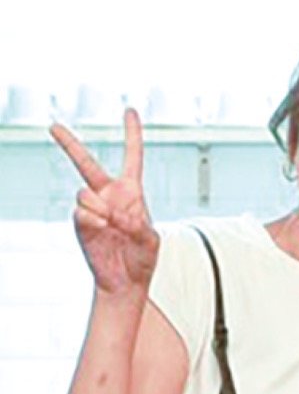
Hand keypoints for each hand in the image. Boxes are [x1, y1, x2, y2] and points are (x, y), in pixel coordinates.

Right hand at [51, 107, 159, 293]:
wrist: (126, 281)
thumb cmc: (142, 259)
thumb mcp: (151, 240)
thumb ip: (137, 223)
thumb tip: (115, 213)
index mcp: (131, 193)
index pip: (132, 158)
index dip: (132, 135)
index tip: (130, 111)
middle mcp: (108, 195)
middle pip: (86, 163)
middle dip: (69, 144)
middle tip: (53, 126)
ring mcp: (92, 208)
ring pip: (85, 193)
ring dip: (102, 210)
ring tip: (112, 226)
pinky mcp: (80, 222)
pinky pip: (82, 212)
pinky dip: (95, 222)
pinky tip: (103, 232)